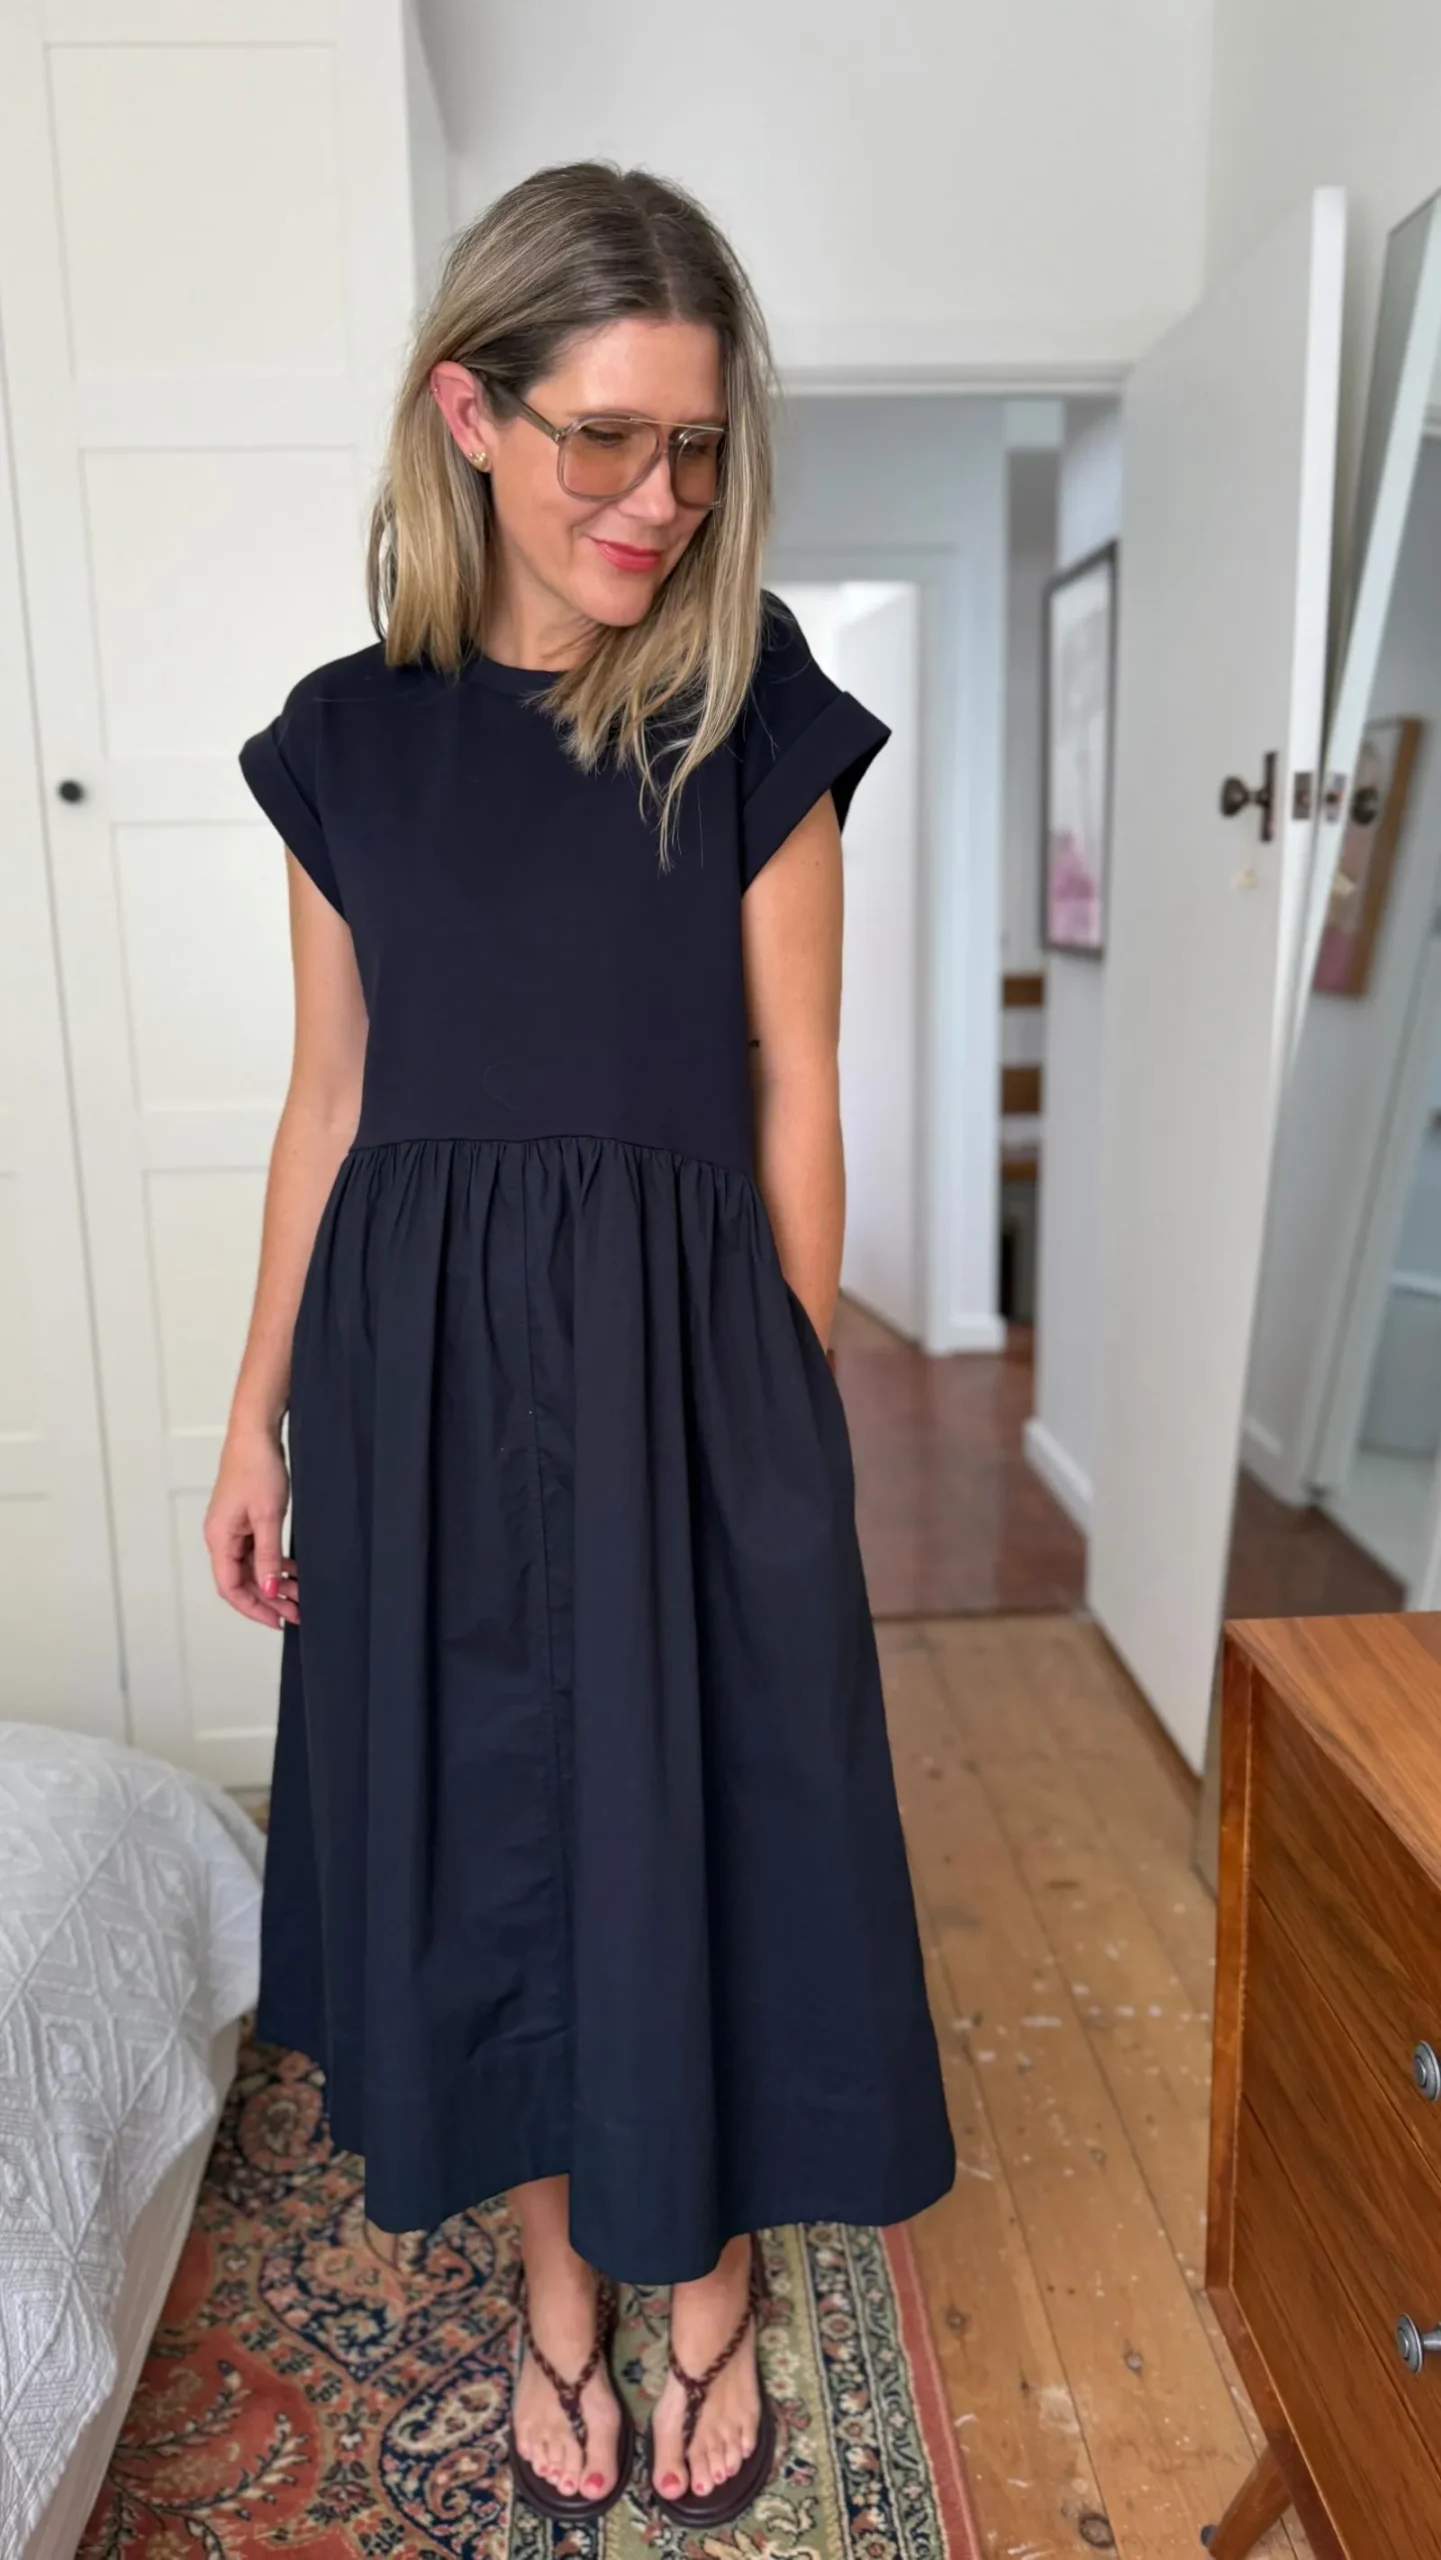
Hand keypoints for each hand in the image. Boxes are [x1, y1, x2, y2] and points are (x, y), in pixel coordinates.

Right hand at [205, 1425, 297, 1627]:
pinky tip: (294, 1571)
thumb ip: (268, 1556)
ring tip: (299, 1595)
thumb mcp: (268, 1516)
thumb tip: (268, 1591)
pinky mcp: (244, 1520)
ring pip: (251, 1568)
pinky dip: (274, 1563)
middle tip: (296, 1613)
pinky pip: (257, 1552)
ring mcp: (232, 1529)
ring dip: (274, 1583)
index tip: (278, 1621)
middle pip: (242, 1581)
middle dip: (268, 1600)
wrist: (256, 1434)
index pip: (231, 1588)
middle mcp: (221, 1537)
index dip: (253, 1609)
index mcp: (219, 1539)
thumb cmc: (256, 1467)